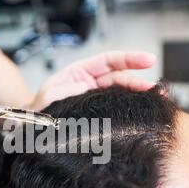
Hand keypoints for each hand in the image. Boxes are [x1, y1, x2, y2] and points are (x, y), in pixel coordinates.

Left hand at [33, 50, 156, 110]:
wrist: (33, 128)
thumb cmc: (38, 110)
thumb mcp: (47, 96)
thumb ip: (62, 91)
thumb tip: (84, 86)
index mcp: (80, 72)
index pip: (108, 61)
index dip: (129, 59)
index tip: (149, 60)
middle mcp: (91, 83)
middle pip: (120, 78)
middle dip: (139, 82)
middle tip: (155, 90)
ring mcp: (95, 99)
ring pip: (121, 94)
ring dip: (137, 97)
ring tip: (154, 102)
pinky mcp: (96, 114)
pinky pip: (115, 110)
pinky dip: (128, 110)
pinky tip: (140, 113)